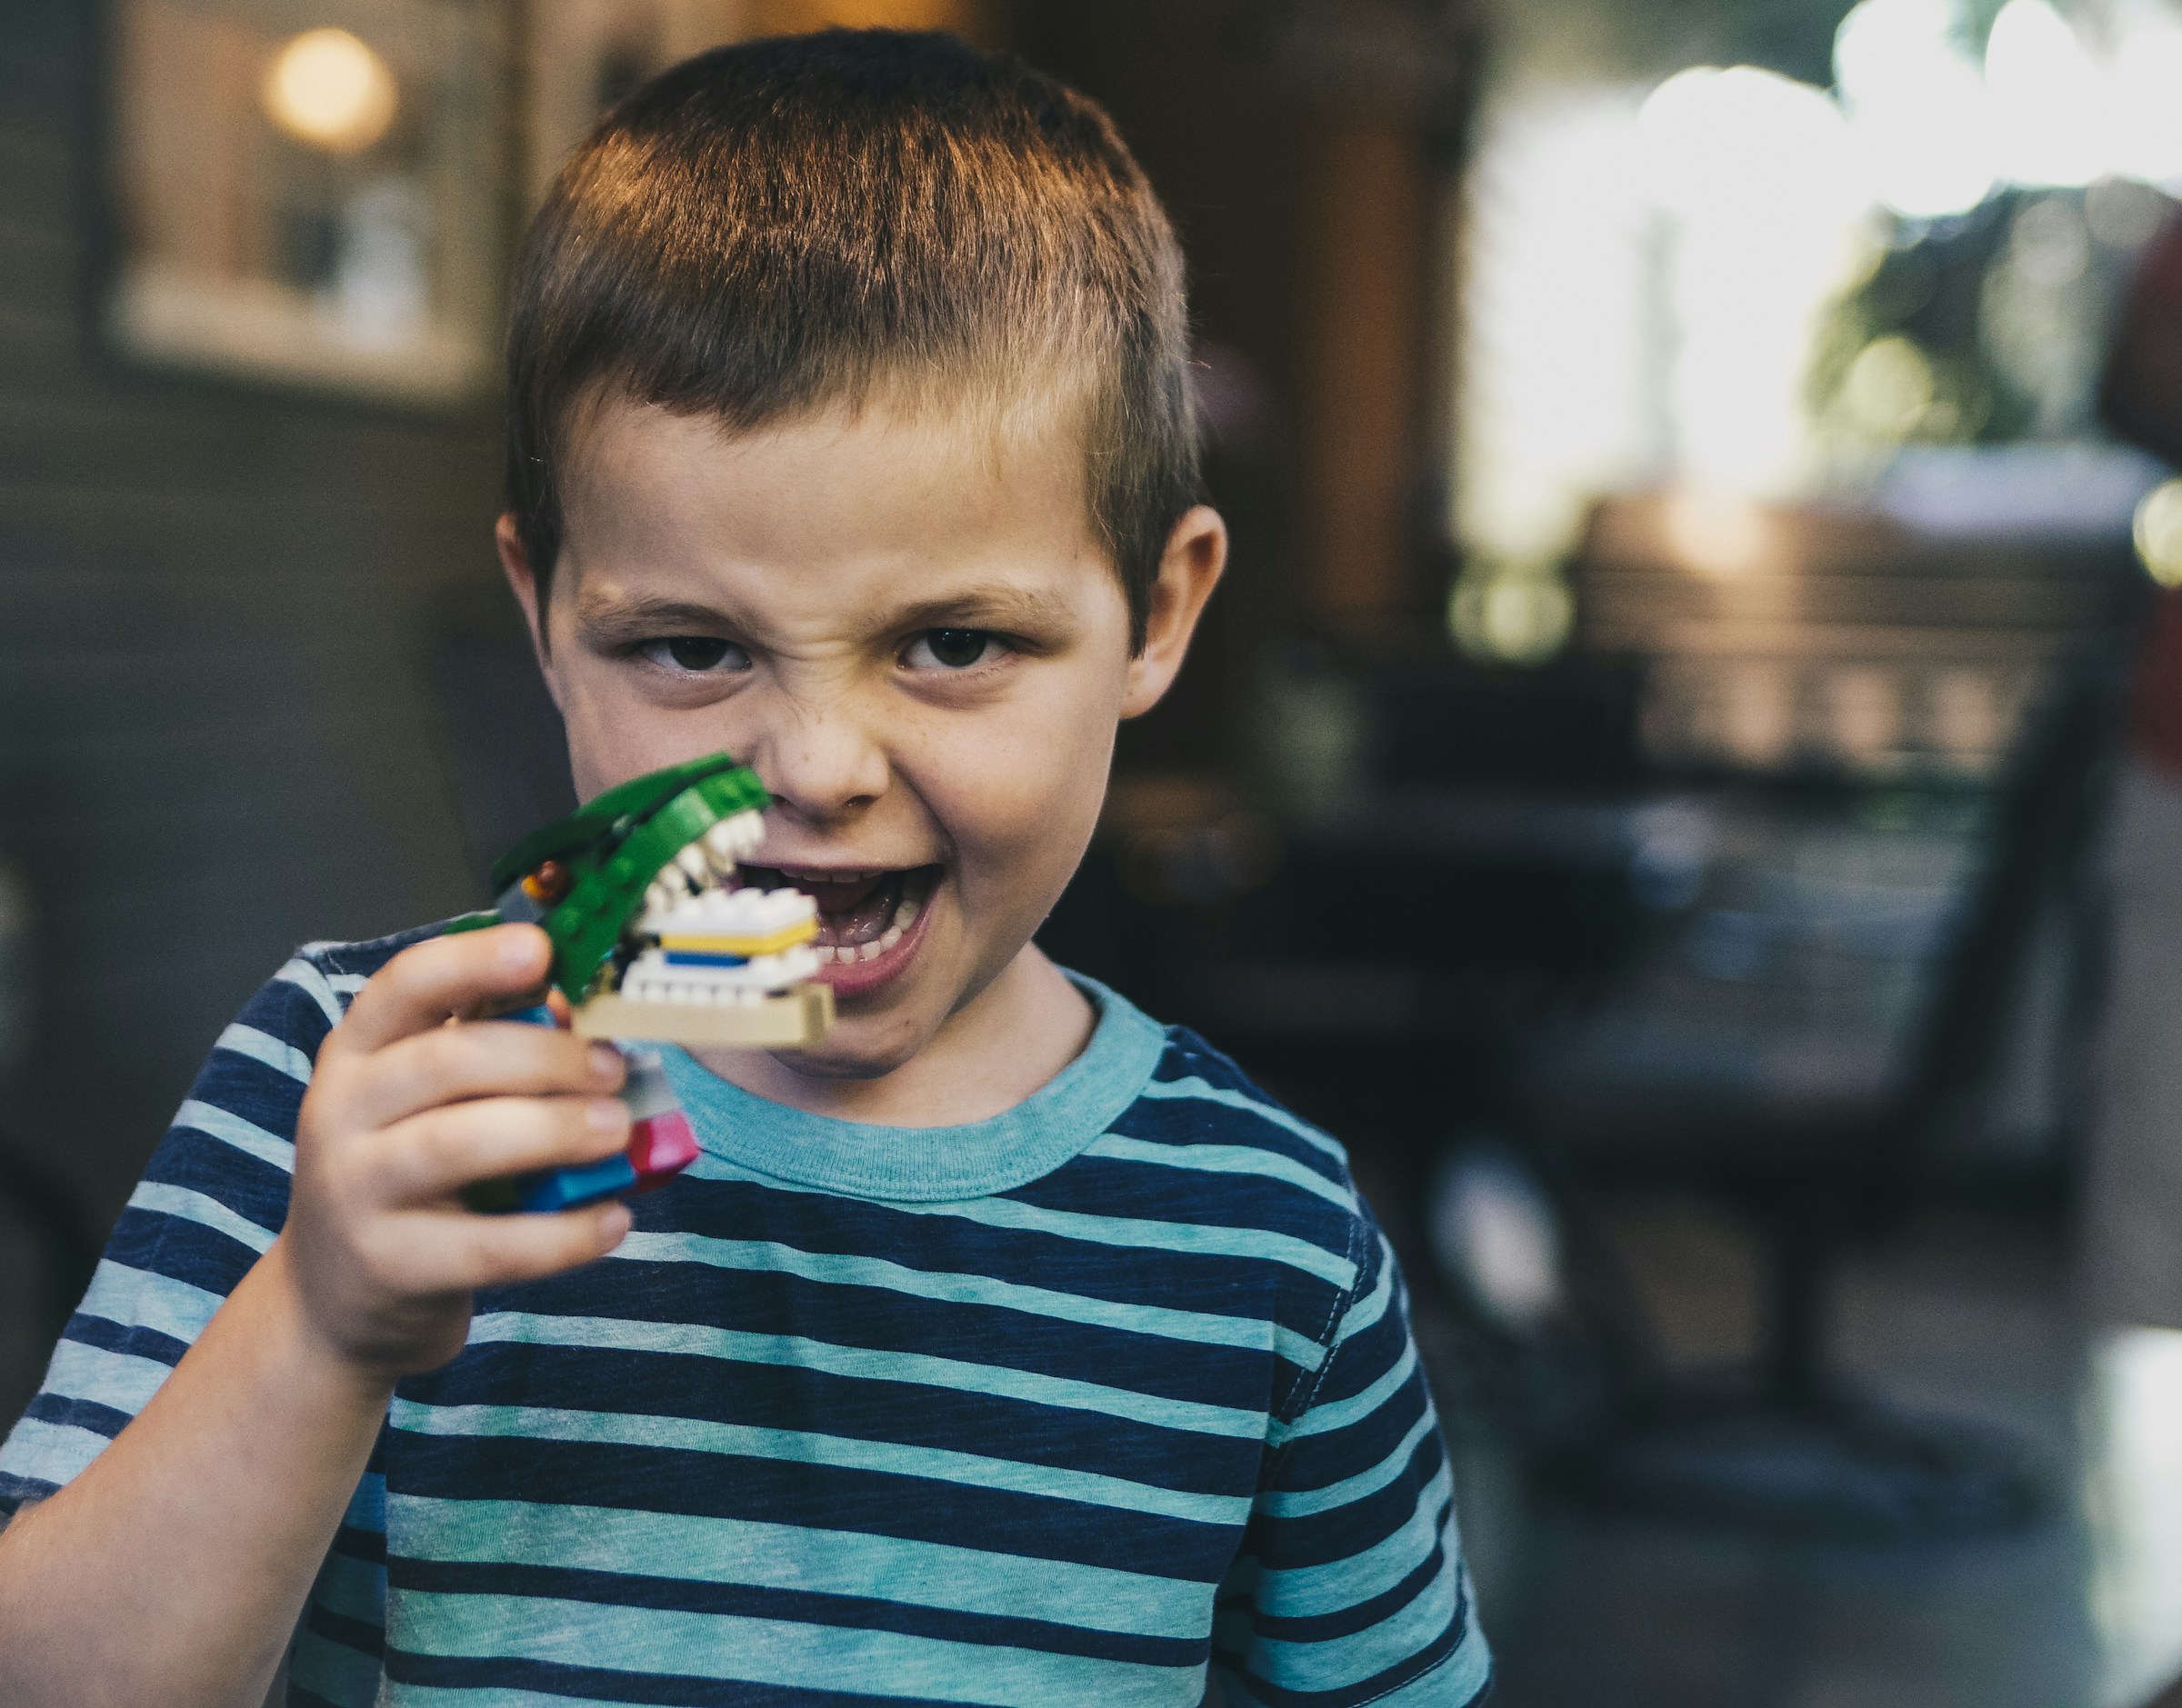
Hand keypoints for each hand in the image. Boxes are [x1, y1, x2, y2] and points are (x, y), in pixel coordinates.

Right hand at [274, 924, 632, 1381]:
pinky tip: (613, 1218)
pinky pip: (488, 1246)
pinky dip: (562, 1234)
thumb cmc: (407, 1170)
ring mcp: (355, 1191)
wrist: (339, 1295)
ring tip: (615, 1131)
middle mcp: (341, 1111)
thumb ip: (491, 1044)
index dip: (473, 961)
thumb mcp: (428, 1099)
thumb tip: (572, 1004)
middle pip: (445, 1062)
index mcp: (358, 1050)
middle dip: (544, 1059)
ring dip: (553, 1131)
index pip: (405, 985)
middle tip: (612, 1068)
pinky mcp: (389, 1266)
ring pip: (458, 1145)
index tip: (541, 949)